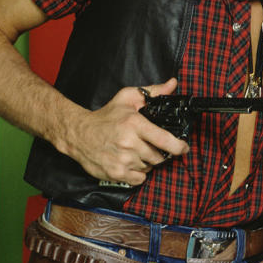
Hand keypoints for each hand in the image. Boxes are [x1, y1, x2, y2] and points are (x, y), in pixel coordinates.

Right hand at [60, 77, 188, 183]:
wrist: (78, 133)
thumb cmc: (106, 116)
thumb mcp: (128, 98)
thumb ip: (153, 91)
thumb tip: (173, 83)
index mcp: (134, 124)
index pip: (165, 140)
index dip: (179, 147)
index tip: (184, 147)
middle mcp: (129, 143)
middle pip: (159, 156)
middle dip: (159, 152)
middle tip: (150, 145)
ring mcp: (122, 160)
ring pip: (149, 167)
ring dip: (148, 161)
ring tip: (136, 151)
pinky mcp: (115, 173)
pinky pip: (140, 179)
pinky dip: (139, 173)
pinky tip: (131, 162)